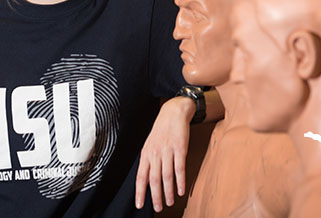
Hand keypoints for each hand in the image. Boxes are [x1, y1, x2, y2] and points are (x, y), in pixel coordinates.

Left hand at [135, 96, 194, 211]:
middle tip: (158, 208)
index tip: (140, 205)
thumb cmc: (161, 131)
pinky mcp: (180, 149)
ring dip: (168, 192)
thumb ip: (149, 162)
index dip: (140, 192)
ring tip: (170, 202)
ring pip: (167, 176)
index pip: (141, 177)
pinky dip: (180, 181)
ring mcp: (167, 151)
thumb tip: (147, 181)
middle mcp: (155, 154)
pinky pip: (179, 168)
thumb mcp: (150, 145)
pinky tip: (181, 190)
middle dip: (156, 196)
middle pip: (154, 180)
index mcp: (146, 154)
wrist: (173, 113)